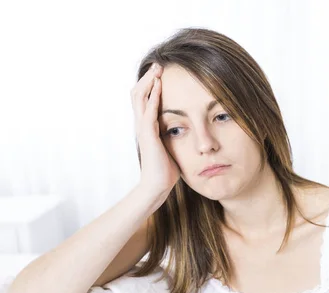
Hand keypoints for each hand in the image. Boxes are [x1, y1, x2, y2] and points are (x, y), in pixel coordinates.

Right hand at [131, 63, 179, 199]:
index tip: (161, 72)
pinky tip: (160, 86)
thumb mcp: (170, 147)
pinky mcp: (147, 135)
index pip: (144, 99)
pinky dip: (153, 96)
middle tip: (159, 64)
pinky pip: (148, 110)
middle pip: (138, 93)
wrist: (157, 186)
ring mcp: (142, 129)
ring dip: (149, 82)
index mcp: (146, 127)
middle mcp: (141, 125)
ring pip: (139, 98)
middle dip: (148, 77)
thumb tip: (185, 131)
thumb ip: (173, 136)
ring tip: (158, 69)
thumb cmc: (166, 170)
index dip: (150, 85)